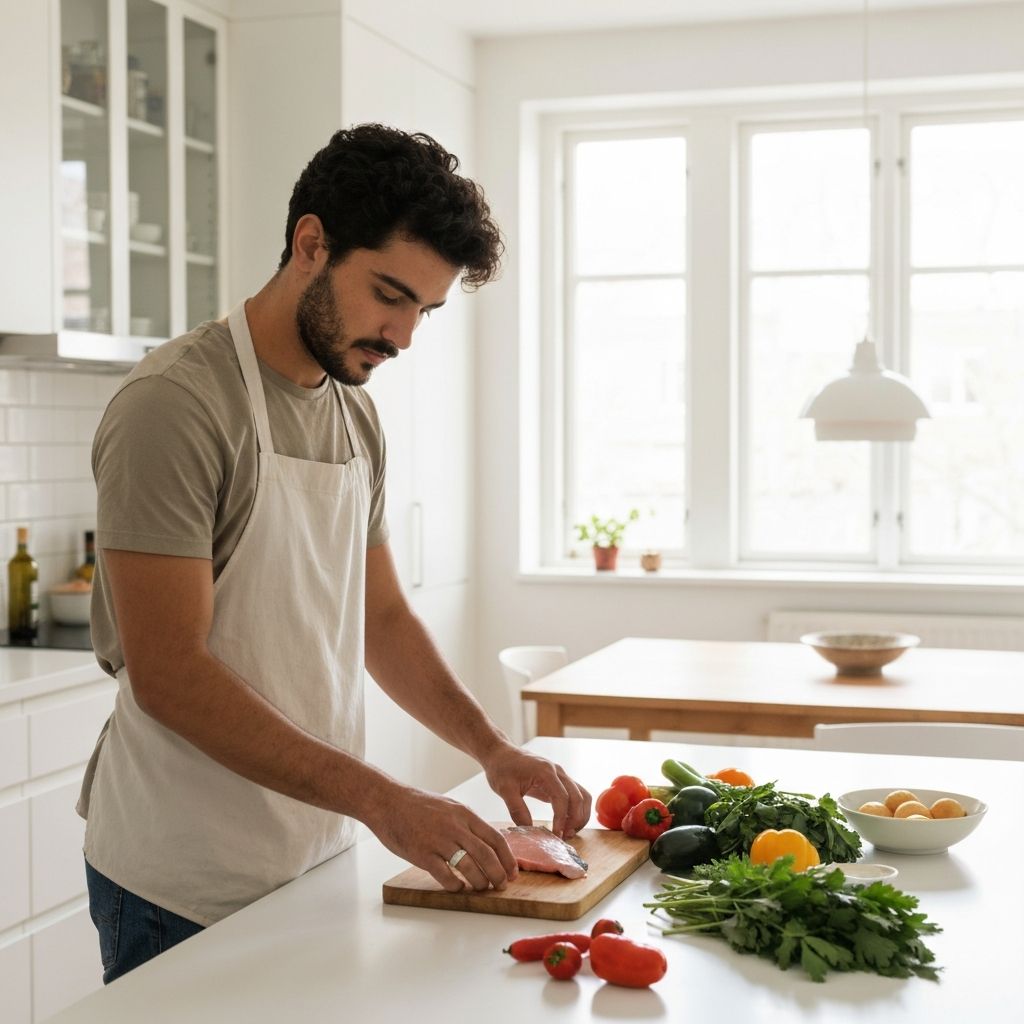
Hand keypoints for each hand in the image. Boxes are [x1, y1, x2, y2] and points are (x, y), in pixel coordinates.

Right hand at [366, 782, 518, 892]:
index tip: (513, 871)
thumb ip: (467, 822)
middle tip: (502, 885)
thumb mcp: (449, 806)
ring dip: (479, 882)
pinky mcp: (422, 853)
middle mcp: (455, 826)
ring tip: (481, 888)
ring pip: (469, 867)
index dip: (507, 858)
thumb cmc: (418, 805)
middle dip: (498, 874)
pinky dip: (455, 885)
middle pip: (486, 855)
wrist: (388, 801)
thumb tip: (485, 842)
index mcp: (465, 814)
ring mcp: (439, 840)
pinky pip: (445, 875)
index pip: (495, 838)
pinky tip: (457, 888)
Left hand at [482, 744, 591, 839]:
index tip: (556, 835)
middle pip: (578, 797)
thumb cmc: (502, 769)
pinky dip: (577, 810)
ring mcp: (561, 775)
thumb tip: (530, 831)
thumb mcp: (505, 790)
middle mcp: (558, 772)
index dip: (561, 819)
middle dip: (575, 820)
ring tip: (568, 832)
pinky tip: (567, 823)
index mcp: (545, 772)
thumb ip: (517, 810)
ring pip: (582, 796)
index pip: (562, 798)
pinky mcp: (560, 780)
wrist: (501, 753)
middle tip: (564, 837)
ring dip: (580, 815)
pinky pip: (577, 794)